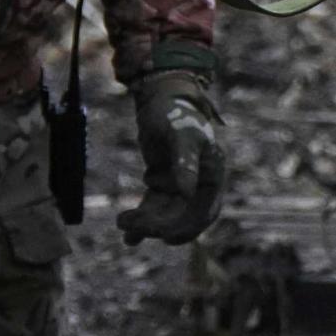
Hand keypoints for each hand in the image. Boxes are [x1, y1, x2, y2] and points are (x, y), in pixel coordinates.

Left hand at [118, 68, 226, 243]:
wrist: (161, 99)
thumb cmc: (175, 113)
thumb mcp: (181, 134)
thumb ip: (185, 162)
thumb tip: (187, 194)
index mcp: (213, 174)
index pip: (204, 211)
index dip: (187, 228)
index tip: (164, 236)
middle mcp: (201, 184)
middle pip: (184, 218)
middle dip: (159, 226)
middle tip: (131, 224)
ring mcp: (183, 187)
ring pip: (166, 216)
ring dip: (146, 224)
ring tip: (122, 222)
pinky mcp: (165, 185)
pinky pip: (155, 209)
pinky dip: (142, 219)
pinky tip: (128, 233)